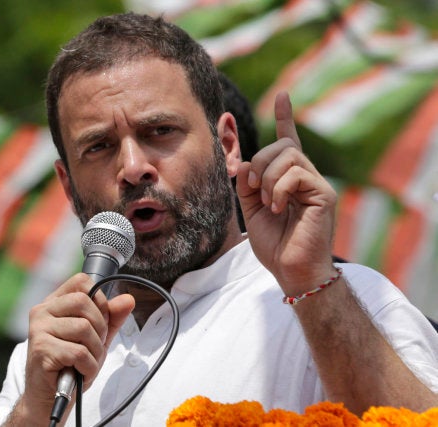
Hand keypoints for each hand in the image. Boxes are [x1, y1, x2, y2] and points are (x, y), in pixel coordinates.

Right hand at [19, 273, 134, 422]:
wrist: (49, 399)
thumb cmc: (71, 365)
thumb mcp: (96, 338)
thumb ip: (111, 318)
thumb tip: (128, 299)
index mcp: (53, 303)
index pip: (81, 281)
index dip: (99, 300)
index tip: (99, 321)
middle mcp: (42, 311)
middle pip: (84, 302)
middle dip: (100, 327)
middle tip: (94, 347)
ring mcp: (38, 329)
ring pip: (83, 328)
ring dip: (94, 351)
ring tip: (86, 363)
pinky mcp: (40, 350)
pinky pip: (79, 352)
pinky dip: (88, 367)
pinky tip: (80, 372)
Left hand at [235, 92, 337, 293]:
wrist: (291, 271)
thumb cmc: (274, 244)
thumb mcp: (251, 209)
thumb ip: (247, 184)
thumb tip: (246, 161)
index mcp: (288, 179)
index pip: (288, 140)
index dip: (284, 117)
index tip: (282, 94)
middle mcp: (306, 176)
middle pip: (281, 146)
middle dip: (259, 163)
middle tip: (253, 189)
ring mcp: (317, 184)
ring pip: (288, 156)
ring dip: (267, 178)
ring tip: (269, 203)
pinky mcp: (324, 194)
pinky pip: (296, 174)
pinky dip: (279, 189)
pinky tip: (279, 208)